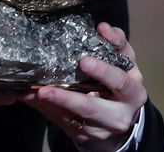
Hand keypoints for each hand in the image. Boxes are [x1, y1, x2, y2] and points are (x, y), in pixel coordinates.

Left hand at [21, 23, 146, 150]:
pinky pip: (62, 122)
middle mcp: (119, 115)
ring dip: (50, 106)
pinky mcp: (85, 136)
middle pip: (92, 108)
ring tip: (35, 93)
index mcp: (133, 93)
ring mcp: (100, 129)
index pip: (121, 82)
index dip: (103, 72)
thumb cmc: (119, 80)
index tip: (84, 61)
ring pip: (71, 119)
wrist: (120, 116)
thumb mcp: (123, 62)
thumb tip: (103, 27)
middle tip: (46, 89)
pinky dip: (46, 108)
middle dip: (69, 99)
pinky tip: (31, 97)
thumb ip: (116, 43)